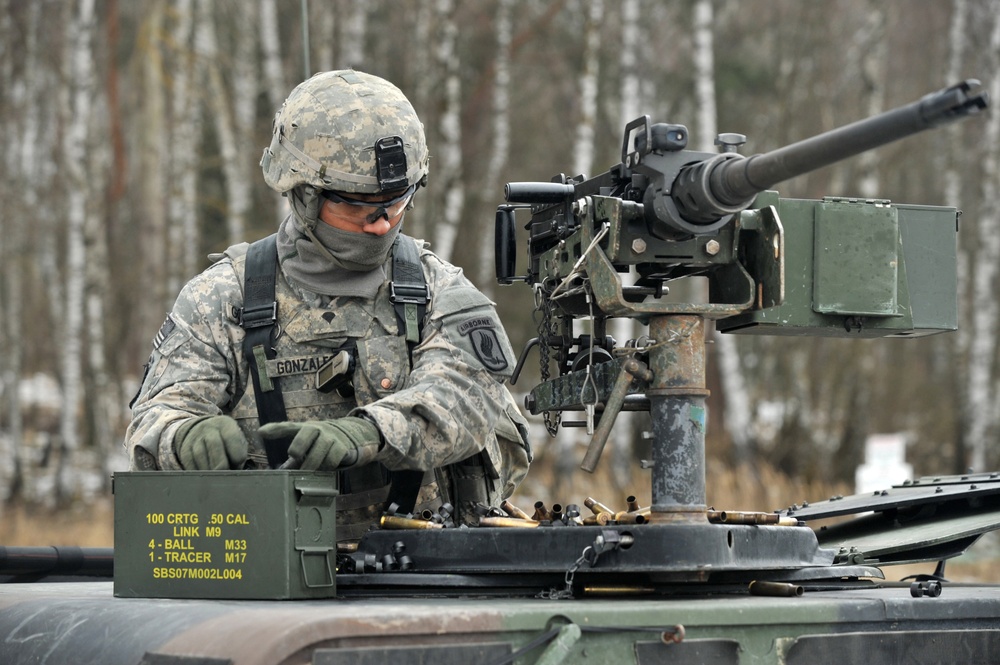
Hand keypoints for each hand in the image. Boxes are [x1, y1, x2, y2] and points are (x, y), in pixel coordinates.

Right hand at [174, 415, 248, 469]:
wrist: (203, 432)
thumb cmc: (227, 443)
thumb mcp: (236, 442)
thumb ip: (238, 454)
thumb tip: (234, 471)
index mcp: (226, 425)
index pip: (232, 438)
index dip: (236, 454)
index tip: (238, 464)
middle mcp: (209, 428)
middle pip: (214, 445)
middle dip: (222, 464)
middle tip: (226, 475)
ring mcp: (195, 437)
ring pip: (200, 455)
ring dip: (209, 470)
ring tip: (216, 477)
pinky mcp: (185, 449)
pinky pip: (189, 462)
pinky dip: (198, 472)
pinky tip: (206, 476)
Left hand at [259, 416, 380, 470]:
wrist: (349, 436)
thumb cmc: (319, 440)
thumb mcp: (304, 438)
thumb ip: (286, 440)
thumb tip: (263, 441)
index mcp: (305, 427)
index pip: (287, 426)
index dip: (274, 429)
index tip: (260, 433)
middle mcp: (318, 429)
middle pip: (305, 436)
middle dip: (298, 448)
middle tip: (294, 458)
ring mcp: (331, 438)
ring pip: (318, 453)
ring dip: (312, 464)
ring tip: (310, 469)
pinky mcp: (342, 448)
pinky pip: (331, 460)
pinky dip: (326, 467)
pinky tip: (324, 469)